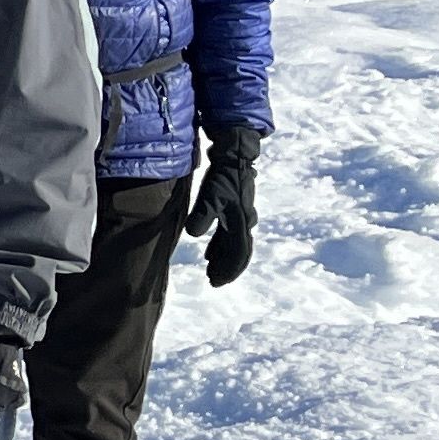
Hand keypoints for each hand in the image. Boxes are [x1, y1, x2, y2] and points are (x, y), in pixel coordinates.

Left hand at [187, 125, 259, 287]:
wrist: (235, 157)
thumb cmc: (223, 177)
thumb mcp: (211, 196)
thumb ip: (203, 216)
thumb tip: (194, 235)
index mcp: (241, 222)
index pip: (238, 254)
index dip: (228, 270)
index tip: (216, 282)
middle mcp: (244, 222)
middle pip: (237, 252)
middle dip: (226, 268)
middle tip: (213, 281)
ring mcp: (241, 216)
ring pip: (234, 244)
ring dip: (223, 258)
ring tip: (210, 269)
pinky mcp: (235, 210)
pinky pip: (230, 234)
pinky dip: (221, 245)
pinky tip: (210, 251)